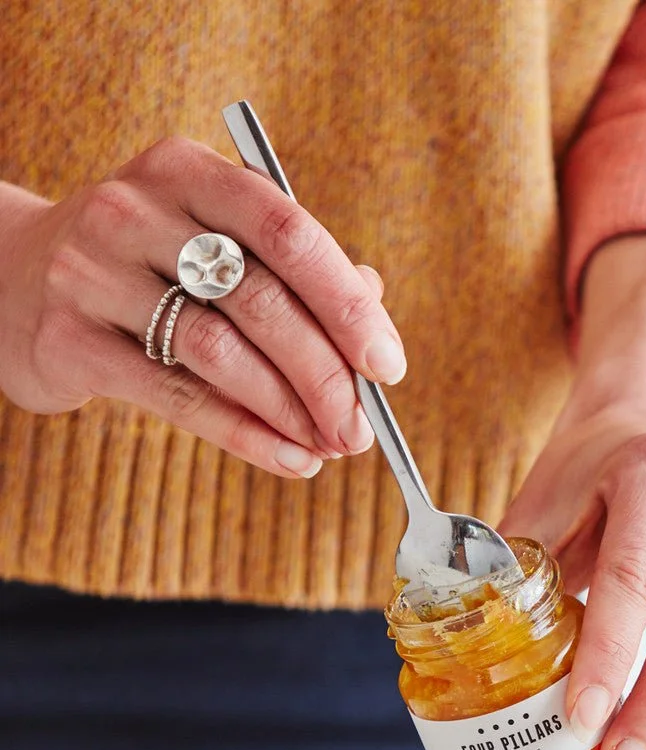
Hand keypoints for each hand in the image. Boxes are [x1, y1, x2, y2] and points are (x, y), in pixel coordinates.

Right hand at [0, 137, 406, 478]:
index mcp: (187, 171)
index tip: (387, 365)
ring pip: (220, 352)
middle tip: (361, 429)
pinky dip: (246, 436)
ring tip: (329, 448)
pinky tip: (289, 460)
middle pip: (260, 299)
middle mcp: (136, 209)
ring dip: (290, 412)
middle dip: (326, 376)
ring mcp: (92, 271)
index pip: (288, 231)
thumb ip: (292, 273)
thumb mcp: (214, 247)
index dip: (346, 304)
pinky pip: (177, 398)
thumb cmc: (147, 269)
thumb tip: (374, 314)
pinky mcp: (68, 339)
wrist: (14, 283)